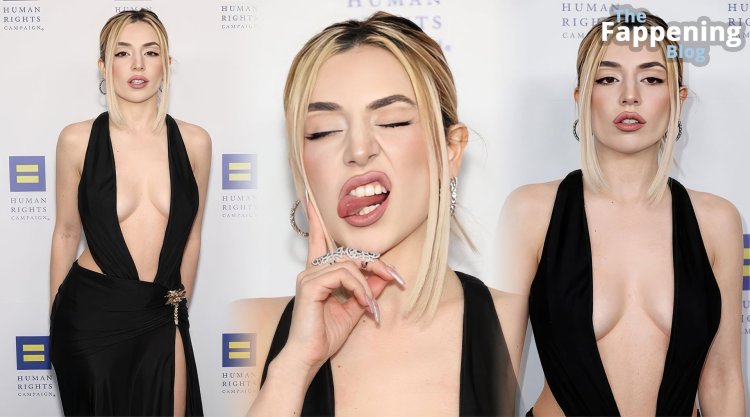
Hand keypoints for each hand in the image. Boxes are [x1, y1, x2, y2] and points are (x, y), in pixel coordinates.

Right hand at [281, 198, 403, 373]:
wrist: (309, 357)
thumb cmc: (325, 335)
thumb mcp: (355, 309)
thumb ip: (368, 290)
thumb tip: (385, 276)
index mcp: (319, 273)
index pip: (318, 240)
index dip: (316, 220)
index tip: (311, 199)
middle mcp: (312, 270)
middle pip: (349, 253)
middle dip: (376, 264)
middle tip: (396, 278)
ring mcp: (309, 276)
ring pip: (349, 264)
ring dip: (368, 284)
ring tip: (373, 306)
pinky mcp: (310, 285)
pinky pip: (343, 275)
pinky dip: (359, 288)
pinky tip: (364, 304)